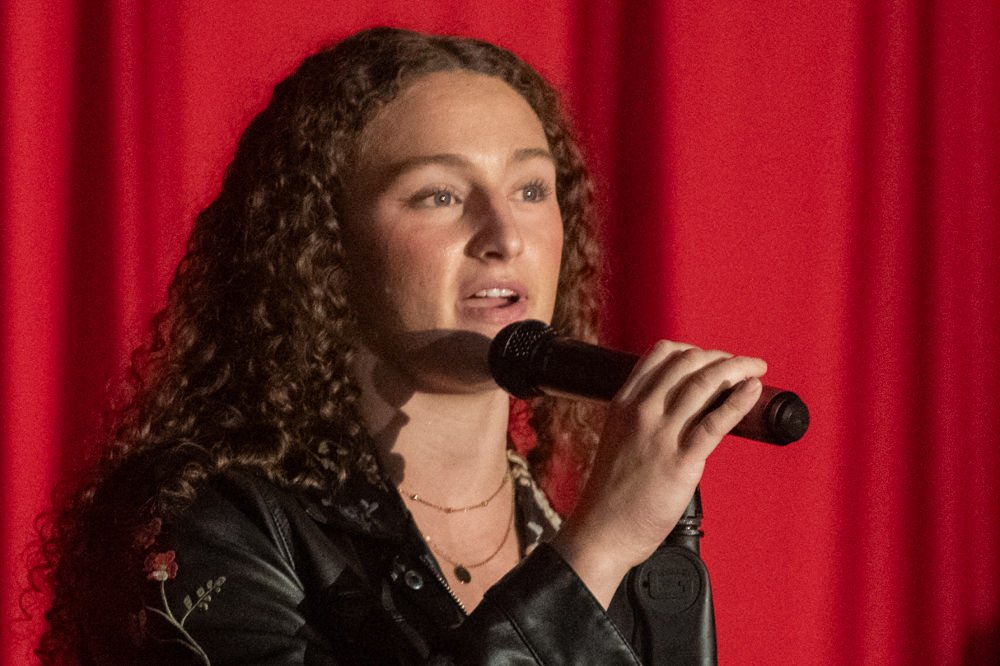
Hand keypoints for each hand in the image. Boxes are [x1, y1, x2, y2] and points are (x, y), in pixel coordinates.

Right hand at [551, 340, 766, 606]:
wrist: (602, 531)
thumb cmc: (611, 493)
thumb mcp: (618, 438)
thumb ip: (641, 419)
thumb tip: (677, 409)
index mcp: (624, 403)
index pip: (660, 354)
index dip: (694, 350)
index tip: (713, 358)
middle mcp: (641, 411)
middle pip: (688, 363)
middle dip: (722, 356)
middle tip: (743, 364)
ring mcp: (660, 435)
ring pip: (704, 384)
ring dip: (737, 369)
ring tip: (756, 369)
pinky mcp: (680, 461)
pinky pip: (714, 422)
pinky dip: (739, 400)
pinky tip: (754, 390)